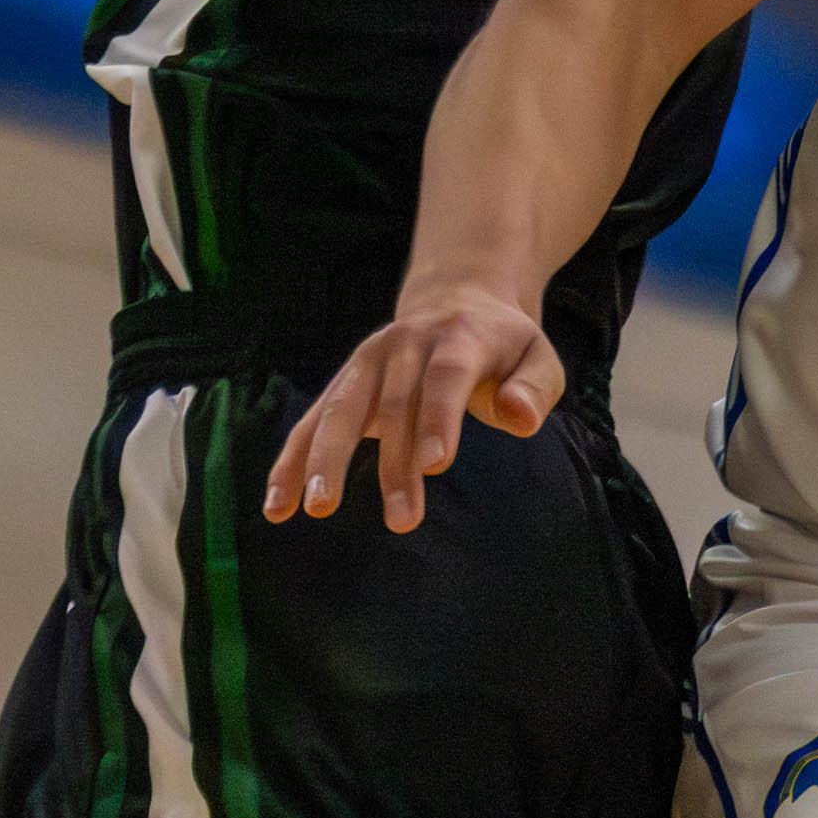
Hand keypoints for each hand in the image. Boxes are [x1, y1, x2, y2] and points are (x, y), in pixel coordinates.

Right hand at [261, 283, 563, 532]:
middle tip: (402, 520)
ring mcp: (368, 360)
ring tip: (315, 508)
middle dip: (395, 464)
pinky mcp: (344, 382)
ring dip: (326, 459)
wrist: (459, 298)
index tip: (436, 465)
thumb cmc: (505, 345)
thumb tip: (519, 418)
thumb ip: (535, 389)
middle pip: (395, 404)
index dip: (440, 418)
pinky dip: (292, 461)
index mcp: (459, 336)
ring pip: (341, 409)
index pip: (446, 377)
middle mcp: (405, 344)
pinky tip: (278, 504)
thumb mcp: (538, 357)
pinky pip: (312, 421)